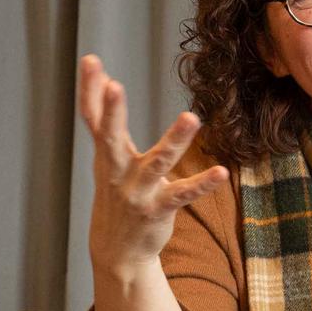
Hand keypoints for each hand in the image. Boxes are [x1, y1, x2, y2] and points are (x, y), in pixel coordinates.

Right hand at [79, 54, 227, 280]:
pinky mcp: (158, 209)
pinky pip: (184, 194)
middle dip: (112, 112)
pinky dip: (202, 183)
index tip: (91, 60)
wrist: (117, 250)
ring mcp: (138, 191)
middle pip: (111, 137)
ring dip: (175, 140)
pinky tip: (221, 172)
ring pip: (158, 162)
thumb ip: (107, 122)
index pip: (93, 117)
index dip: (90, 89)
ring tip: (191, 117)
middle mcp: (118, 171)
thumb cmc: (116, 193)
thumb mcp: (107, 157)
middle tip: (114, 85)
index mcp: (106, 155)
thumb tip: (105, 81)